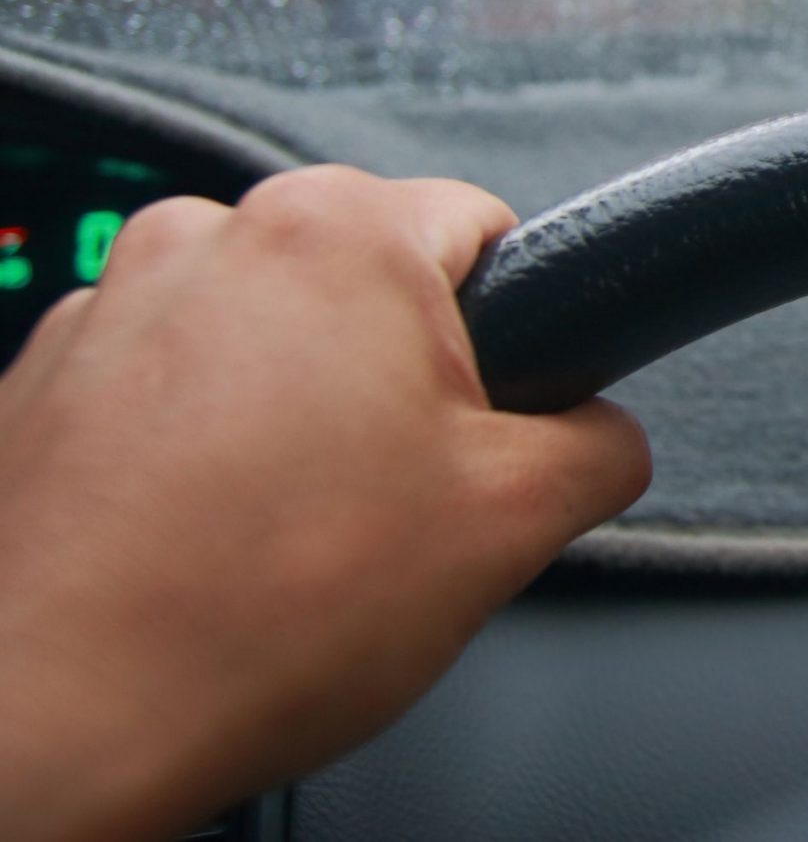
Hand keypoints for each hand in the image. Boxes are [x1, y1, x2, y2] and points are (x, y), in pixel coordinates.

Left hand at [0, 167, 651, 841]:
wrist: (50, 724)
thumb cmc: (258, 611)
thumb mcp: (513, 523)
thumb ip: (602, 446)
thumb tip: (605, 437)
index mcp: (338, 230)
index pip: (486, 229)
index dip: (515, 335)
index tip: (490, 420)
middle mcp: (211, 236)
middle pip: (364, 283)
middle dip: (394, 381)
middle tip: (394, 500)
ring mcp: (108, 304)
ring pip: (259, 338)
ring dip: (288, 412)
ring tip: (286, 533)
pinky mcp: (40, 382)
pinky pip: (161, 388)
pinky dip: (192, 451)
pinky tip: (205, 542)